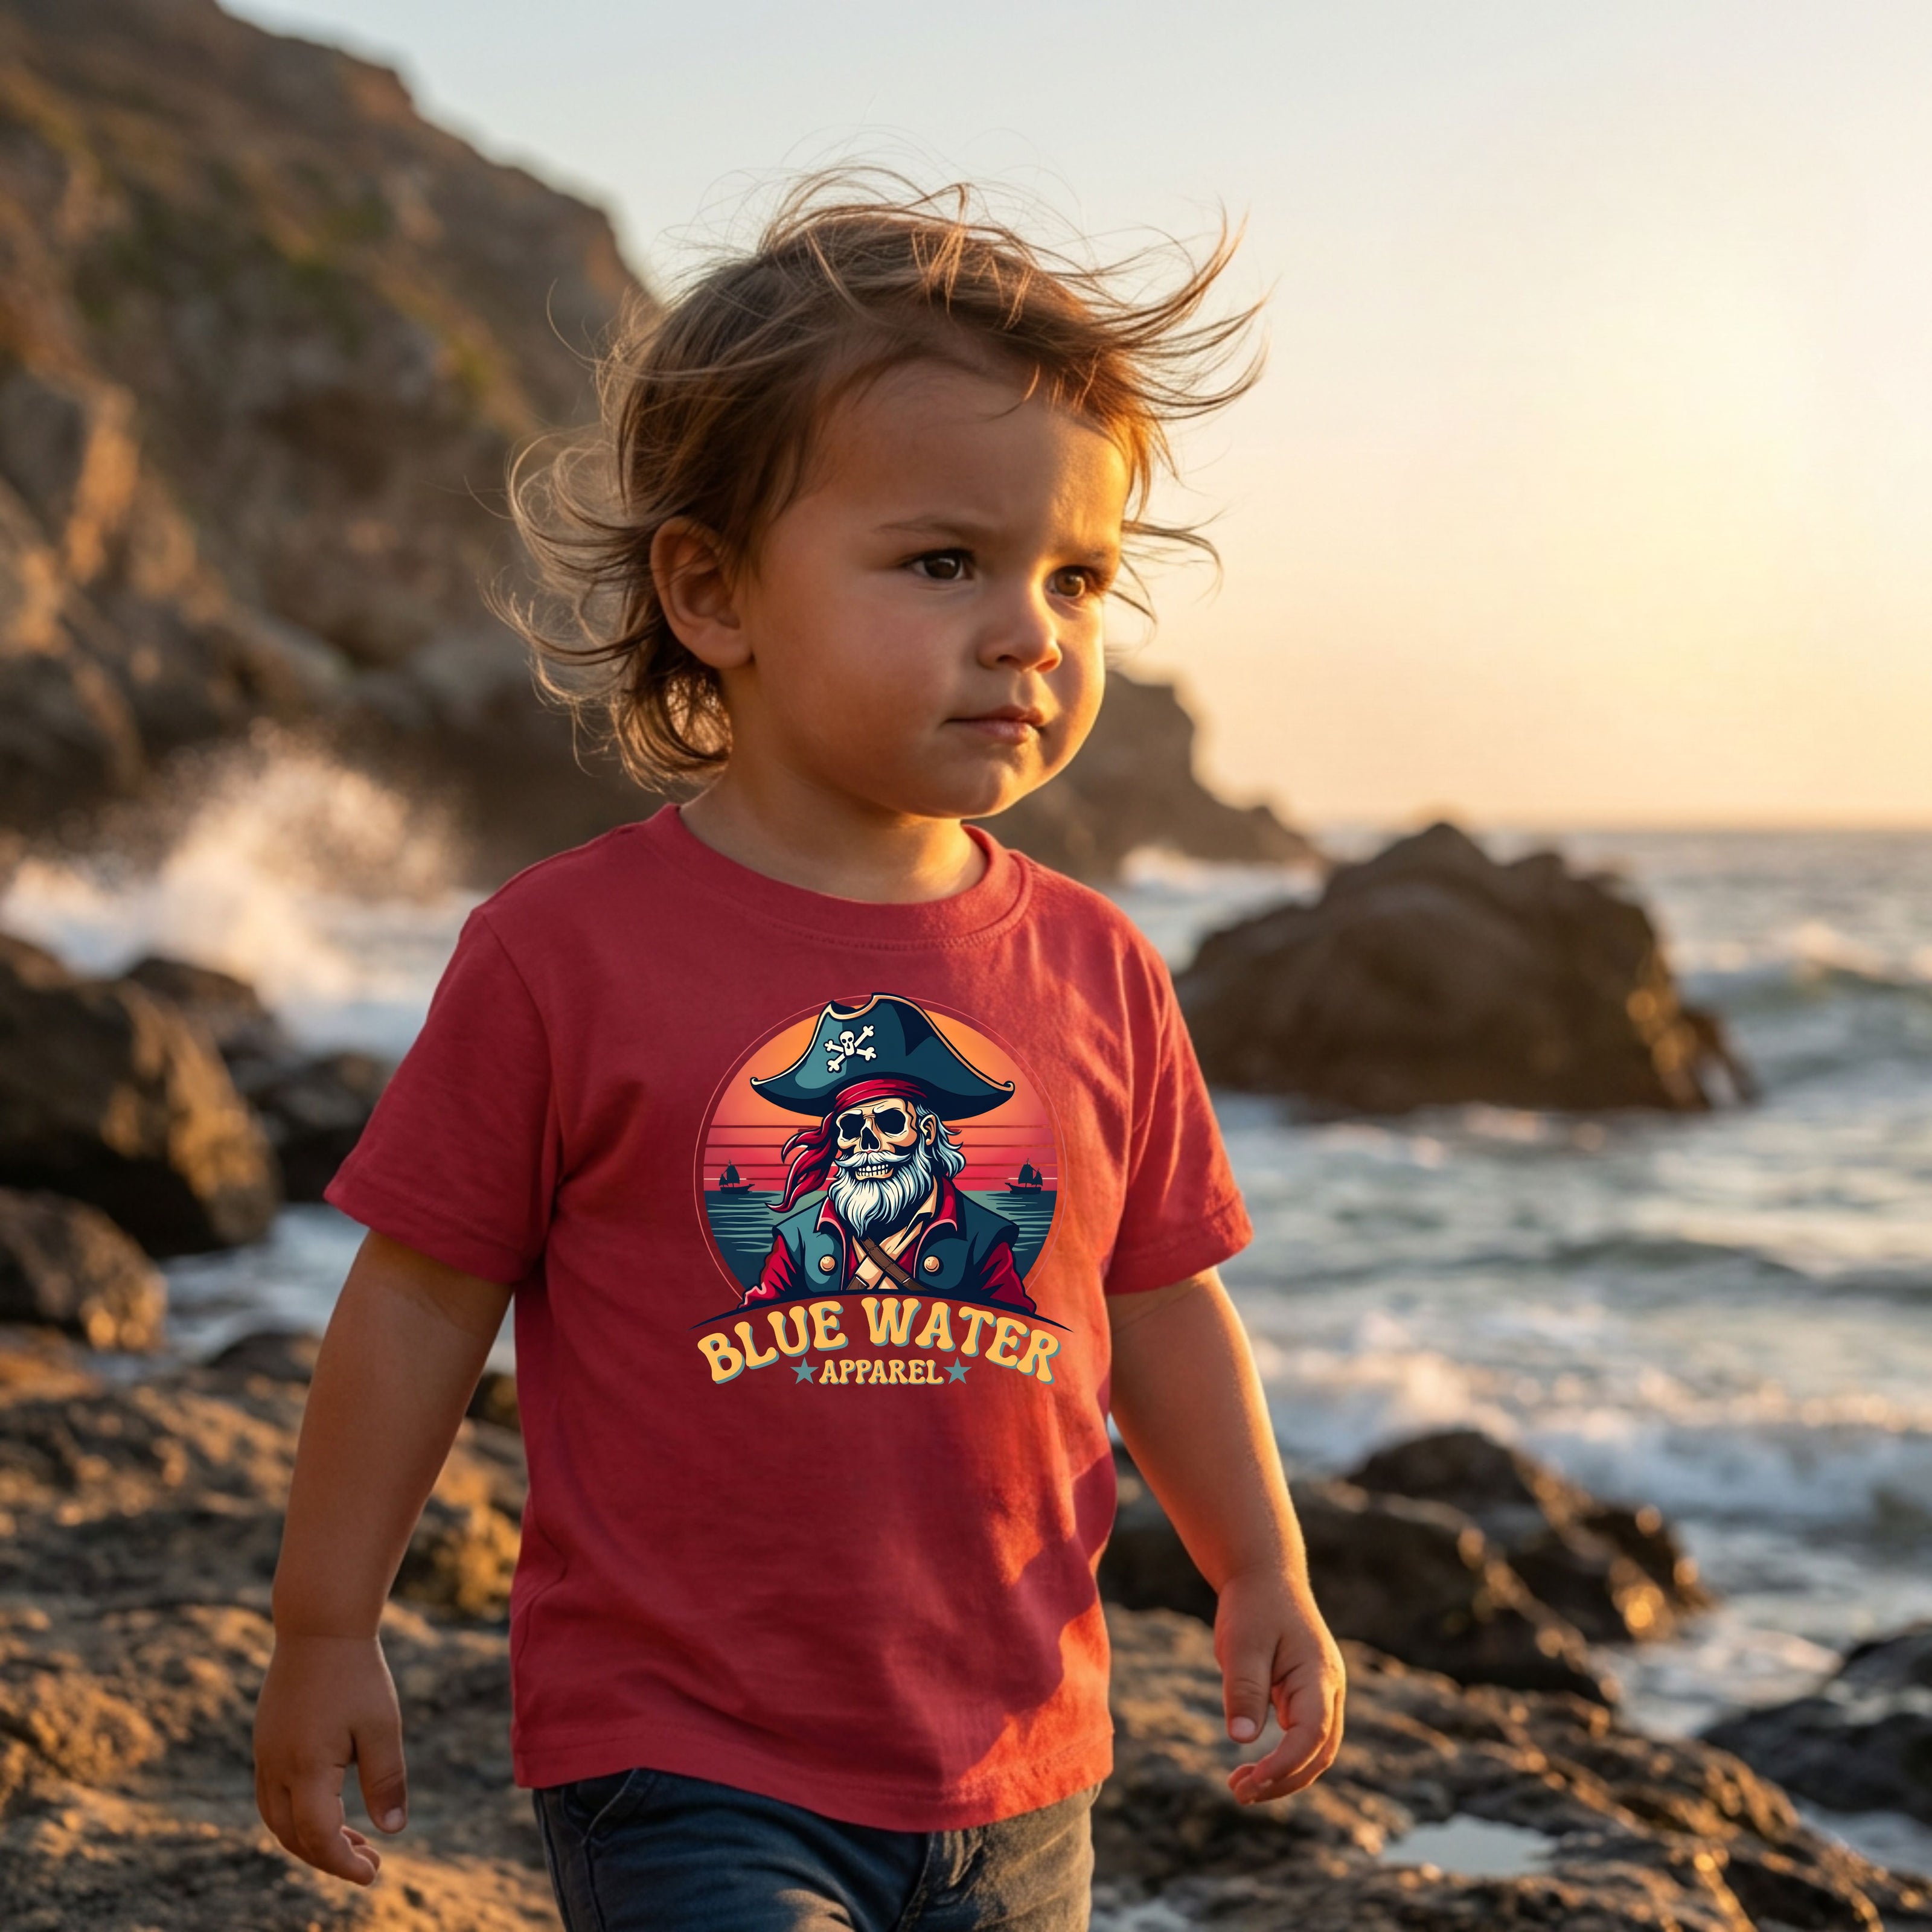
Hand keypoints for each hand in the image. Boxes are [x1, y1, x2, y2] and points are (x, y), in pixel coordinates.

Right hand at [254, 1633, 408, 1884]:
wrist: (319, 1625)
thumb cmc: (356, 1673)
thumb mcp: (381, 1726)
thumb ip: (386, 1780)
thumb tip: (394, 1831)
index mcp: (306, 1768)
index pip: (319, 1837)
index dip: (343, 1863)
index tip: (373, 1874)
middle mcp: (275, 1768)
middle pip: (294, 1837)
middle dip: (329, 1857)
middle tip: (369, 1860)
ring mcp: (265, 1755)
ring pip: (278, 1820)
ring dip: (311, 1838)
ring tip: (354, 1840)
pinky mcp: (265, 1742)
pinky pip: (273, 1797)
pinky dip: (299, 1814)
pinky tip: (331, 1806)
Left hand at [1214, 1569, 1345, 1803]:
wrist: (1264, 1575)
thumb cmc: (1253, 1606)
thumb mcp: (1242, 1643)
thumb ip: (1244, 1689)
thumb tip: (1241, 1739)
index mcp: (1319, 1674)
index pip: (1312, 1734)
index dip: (1285, 1764)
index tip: (1251, 1781)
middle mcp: (1329, 1689)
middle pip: (1320, 1752)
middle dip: (1284, 1780)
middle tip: (1239, 1793)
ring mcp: (1321, 1694)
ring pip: (1315, 1750)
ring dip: (1284, 1775)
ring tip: (1241, 1786)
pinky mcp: (1306, 1696)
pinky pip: (1303, 1738)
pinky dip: (1282, 1759)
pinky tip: (1253, 1768)